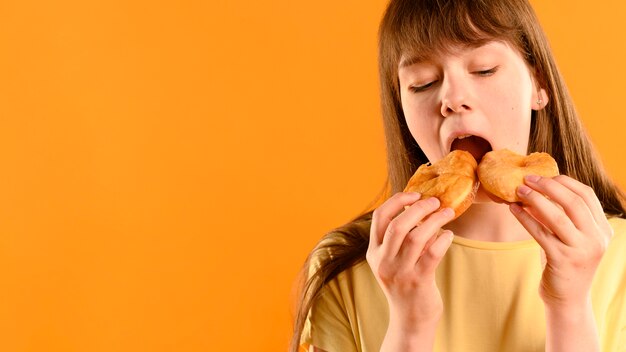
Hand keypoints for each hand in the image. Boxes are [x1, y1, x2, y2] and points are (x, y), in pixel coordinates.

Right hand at [367, 192, 454, 332]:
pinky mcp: (419, 281)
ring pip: (416, 236)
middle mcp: (383, 261)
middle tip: (435, 201)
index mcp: (374, 252)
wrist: (410, 320)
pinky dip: (443, 239)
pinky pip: (433, 253)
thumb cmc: (405, 284)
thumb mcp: (393, 261)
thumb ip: (399, 238)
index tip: (414, 194)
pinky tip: (449, 235)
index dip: (397, 201)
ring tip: (447, 213)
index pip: (379, 217)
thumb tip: (420, 208)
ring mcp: (400, 272)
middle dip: (418, 207)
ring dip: (435, 220)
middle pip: (398, 224)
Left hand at [509, 175, 612, 306]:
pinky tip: (513, 210)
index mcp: (603, 229)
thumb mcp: (570, 237)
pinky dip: (525, 218)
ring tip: (518, 191)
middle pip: (573, 202)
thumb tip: (537, 188)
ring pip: (557, 217)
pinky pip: (540, 233)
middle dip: (548, 186)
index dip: (564, 182)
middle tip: (527, 178)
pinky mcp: (562, 260)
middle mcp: (597, 238)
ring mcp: (581, 250)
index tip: (544, 175)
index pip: (587, 195)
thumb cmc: (565, 263)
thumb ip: (562, 215)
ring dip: (535, 200)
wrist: (567, 299)